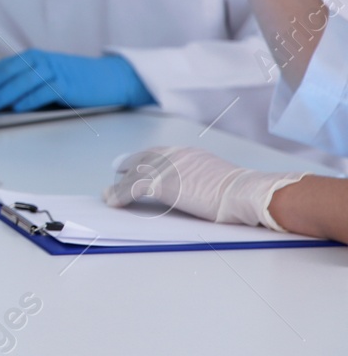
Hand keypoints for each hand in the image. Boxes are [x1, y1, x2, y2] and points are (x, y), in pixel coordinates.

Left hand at [0, 50, 154, 112]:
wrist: (108, 78)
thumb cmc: (70, 81)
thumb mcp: (43, 79)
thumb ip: (20, 85)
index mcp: (30, 58)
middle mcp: (39, 61)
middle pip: (6, 73)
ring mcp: (54, 71)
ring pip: (22, 82)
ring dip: (2, 93)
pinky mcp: (67, 84)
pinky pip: (44, 91)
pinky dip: (29, 99)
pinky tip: (16, 107)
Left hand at [103, 145, 303, 229]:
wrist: (247, 192)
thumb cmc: (242, 193)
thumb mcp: (217, 178)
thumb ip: (201, 178)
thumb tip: (198, 189)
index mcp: (189, 154)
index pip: (159, 153)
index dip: (145, 159)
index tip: (135, 164)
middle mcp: (175, 155)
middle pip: (142, 160)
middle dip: (128, 166)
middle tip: (116, 172)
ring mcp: (167, 168)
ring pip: (134, 175)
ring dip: (119, 186)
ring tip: (108, 194)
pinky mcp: (160, 183)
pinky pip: (131, 189)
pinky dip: (119, 196)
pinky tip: (112, 202)